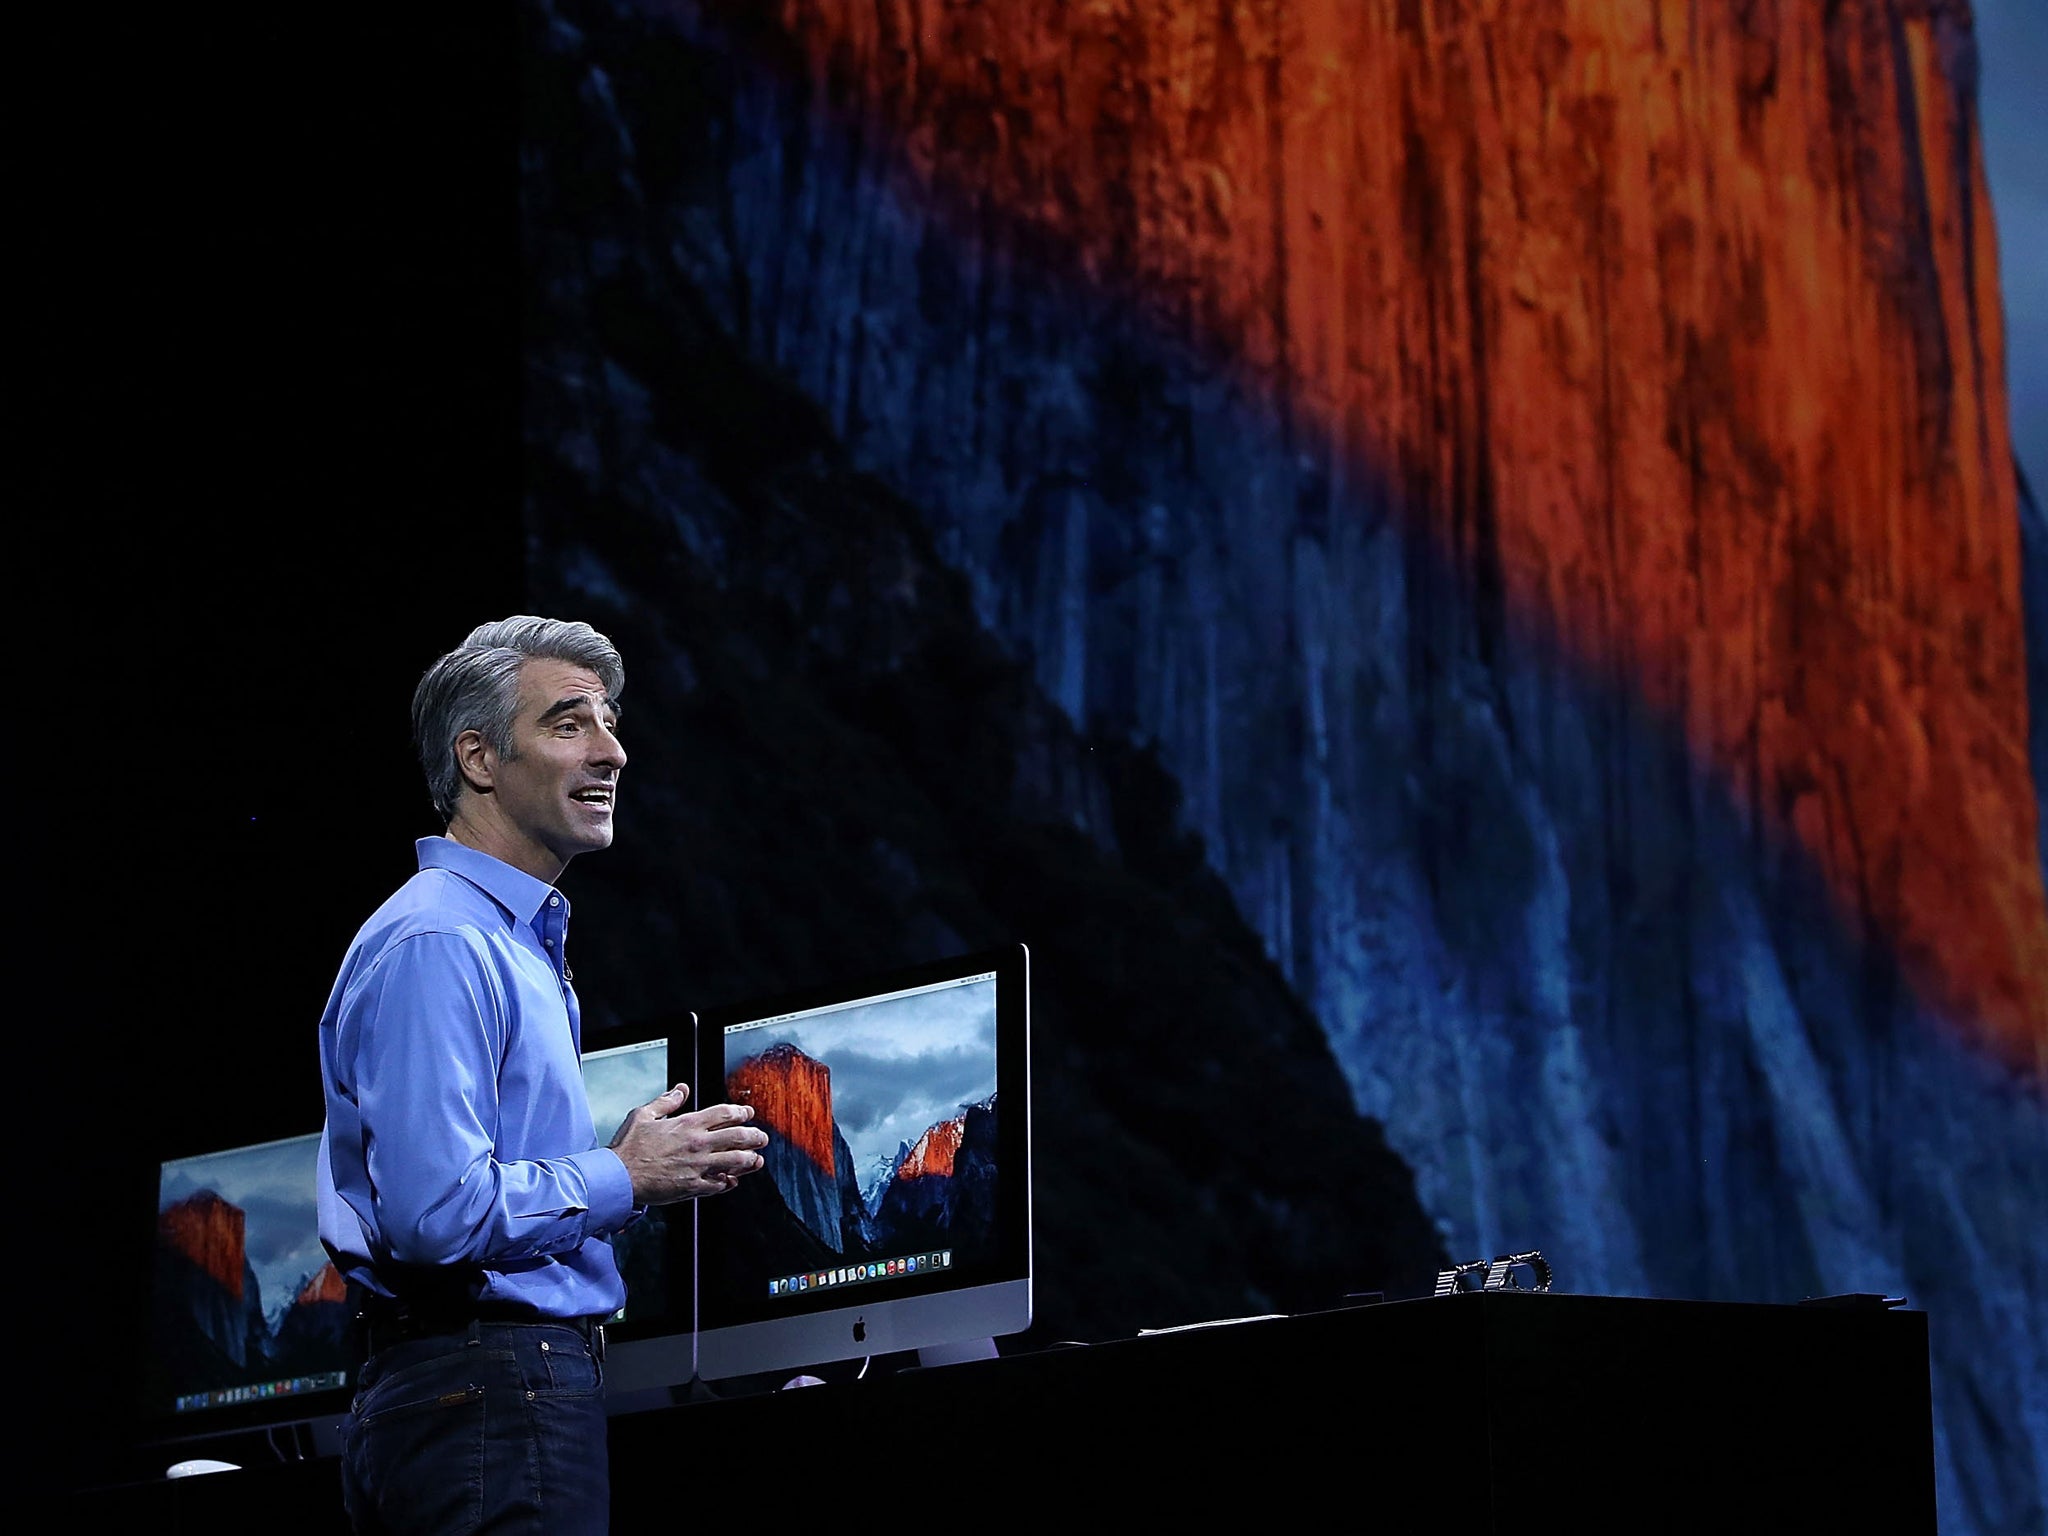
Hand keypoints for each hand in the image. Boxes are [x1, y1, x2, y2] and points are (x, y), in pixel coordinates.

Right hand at [609, 1083, 769, 1204]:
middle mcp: (697, 1144)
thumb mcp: (644, 1115)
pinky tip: (732, 1180)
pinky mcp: (692, 1187)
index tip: (748, 1114)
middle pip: (738, 1136)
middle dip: (755, 1136)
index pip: (725, 1114)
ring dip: (750, 1160)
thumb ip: (666, 1101)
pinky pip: (718, 1185)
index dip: (741, 1112)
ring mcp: (697, 1166)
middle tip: (761, 1138)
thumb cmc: (628, 1148)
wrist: (618, 1177)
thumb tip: (681, 1089)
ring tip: (756, 1160)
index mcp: (687, 1124)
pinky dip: (728, 1182)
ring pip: (735, 1161)